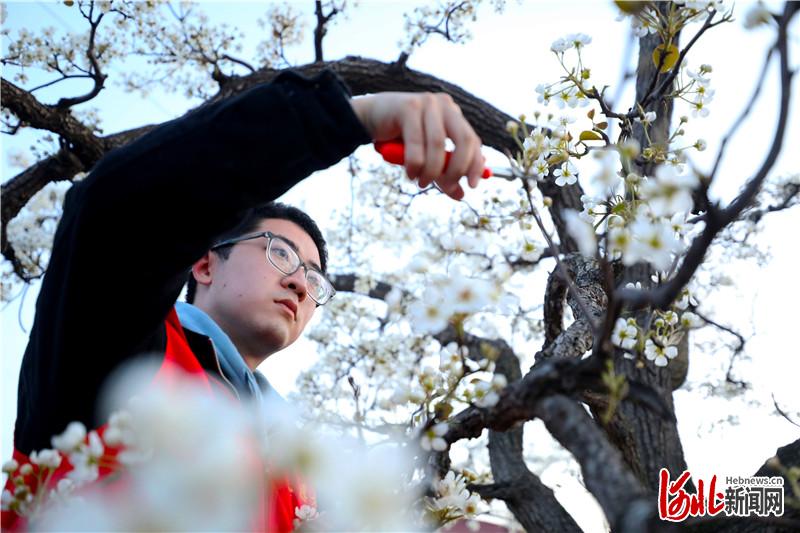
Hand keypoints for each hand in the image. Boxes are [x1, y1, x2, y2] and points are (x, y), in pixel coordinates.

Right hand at [351, 92, 483, 200]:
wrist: (370, 118)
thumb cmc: (400, 137)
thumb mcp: (426, 156)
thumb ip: (443, 173)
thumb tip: (460, 195)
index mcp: (453, 115)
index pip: (473, 140)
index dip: (476, 164)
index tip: (472, 185)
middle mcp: (444, 106)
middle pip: (463, 140)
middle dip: (457, 169)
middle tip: (447, 187)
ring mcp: (427, 104)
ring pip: (438, 144)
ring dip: (432, 170)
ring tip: (421, 182)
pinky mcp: (408, 107)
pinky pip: (417, 142)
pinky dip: (415, 163)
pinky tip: (410, 173)